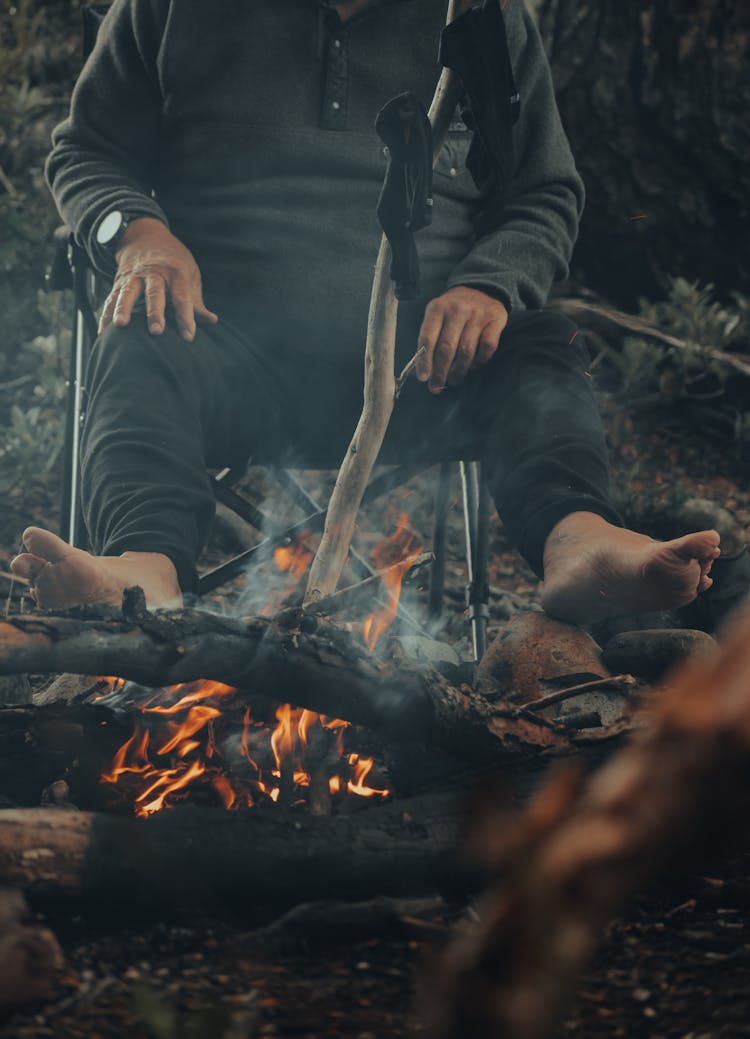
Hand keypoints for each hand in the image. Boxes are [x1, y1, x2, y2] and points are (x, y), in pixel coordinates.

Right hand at [98, 217, 217, 341]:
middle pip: (154, 293)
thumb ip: (197, 300)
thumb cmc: (174, 260)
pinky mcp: (119, 282)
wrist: (145, 236)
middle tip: (156, 331)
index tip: (188, 336)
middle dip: (155, 312)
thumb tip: (211, 321)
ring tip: (120, 325)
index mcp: (175, 271)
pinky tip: (103, 334)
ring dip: (123, 309)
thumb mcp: (190, 274)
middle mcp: (153, 272)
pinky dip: (106, 315)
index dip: (186, 317)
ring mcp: (134, 276)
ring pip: (127, 293)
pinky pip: (111, 299)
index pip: (182, 296)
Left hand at [415, 286, 507, 392]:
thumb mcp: (437, 317)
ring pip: (467, 351)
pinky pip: (488, 347)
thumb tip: (423, 372)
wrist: (481, 289)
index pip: (428, 338)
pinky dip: (480, 360)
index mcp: (437, 308)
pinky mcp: (495, 319)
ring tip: (454, 380)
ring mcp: (478, 314)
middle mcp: (457, 309)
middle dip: (440, 372)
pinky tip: (473, 365)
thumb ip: (430, 340)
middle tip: (437, 386)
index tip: (423, 378)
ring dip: (459, 371)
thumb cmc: (453, 311)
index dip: (425, 361)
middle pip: (447, 348)